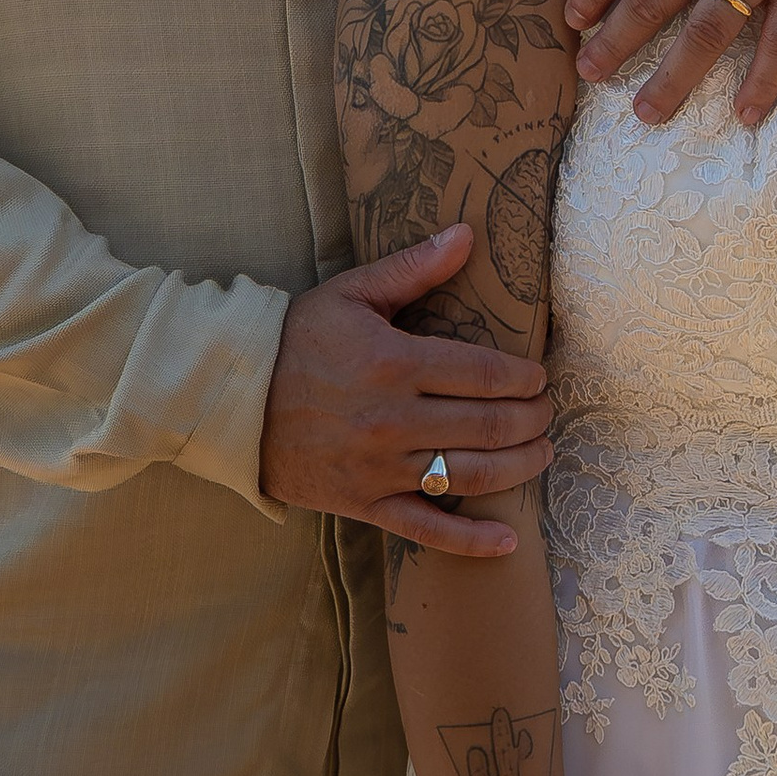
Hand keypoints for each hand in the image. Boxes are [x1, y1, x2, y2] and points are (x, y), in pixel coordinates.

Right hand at [260, 226, 552, 556]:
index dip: (525, 379)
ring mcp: (380, 467)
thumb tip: (466, 234)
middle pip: (489, 425)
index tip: (538, 379)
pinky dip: (471, 541)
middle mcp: (394, 420)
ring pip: (471, 475)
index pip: (486, 374)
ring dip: (519, 466)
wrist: (231, 399)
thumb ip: (413, 268)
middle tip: (545, 414)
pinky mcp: (365, 504)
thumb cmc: (295, 341)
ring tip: (540, 454)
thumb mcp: (352, 294)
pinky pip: (427, 528)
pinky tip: (508, 541)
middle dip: (530, 420)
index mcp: (395, 363)